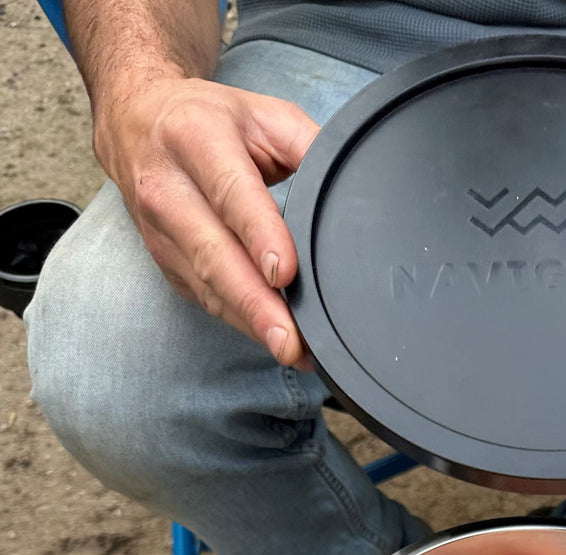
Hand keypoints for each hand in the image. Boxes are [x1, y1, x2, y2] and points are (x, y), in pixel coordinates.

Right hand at [94, 76, 318, 365]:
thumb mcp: (262, 114)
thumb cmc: (209, 120)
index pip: (230, 193)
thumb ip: (308, 145)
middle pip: (215, 255)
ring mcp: (161, 232)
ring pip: (209, 287)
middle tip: (291, 343)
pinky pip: (207, 299)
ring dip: (253, 325)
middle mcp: (169, 188)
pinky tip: (276, 339)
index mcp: (196, 139)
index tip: (284, 274)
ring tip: (295, 353)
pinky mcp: (166, 262)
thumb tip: (356, 188)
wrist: (134, 121)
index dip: (259, 235)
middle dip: (255, 305)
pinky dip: (242, 323)